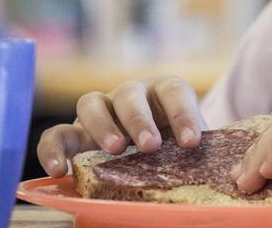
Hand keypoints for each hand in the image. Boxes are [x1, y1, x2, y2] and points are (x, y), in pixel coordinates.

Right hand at [36, 75, 203, 177]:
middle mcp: (130, 95)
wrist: (151, 153)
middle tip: (151, 146)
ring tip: (115, 150)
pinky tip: (59, 172)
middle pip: (131, 94)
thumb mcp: (188, 149)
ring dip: (103, 125)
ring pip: (91, 102)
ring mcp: (100, 111)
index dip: (183, 114)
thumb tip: (218, 181)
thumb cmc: (175, 148)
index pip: (174, 91)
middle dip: (141, 119)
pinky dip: (54, 150)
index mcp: (164, 92)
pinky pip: (56, 135)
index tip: (192, 142)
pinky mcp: (73, 133)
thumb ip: (196, 157)